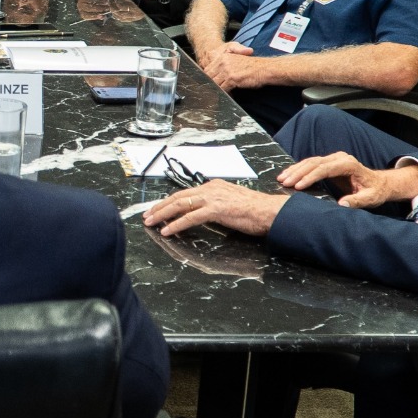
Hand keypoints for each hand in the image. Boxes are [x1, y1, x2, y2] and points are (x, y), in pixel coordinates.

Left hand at [142, 180, 288, 237]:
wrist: (271, 211)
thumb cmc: (255, 211)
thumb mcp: (230, 203)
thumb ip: (215, 205)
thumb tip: (203, 213)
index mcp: (214, 185)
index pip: (186, 193)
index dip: (169, 201)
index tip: (158, 208)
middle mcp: (210, 188)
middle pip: (178, 196)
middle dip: (160, 206)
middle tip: (147, 215)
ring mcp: (212, 198)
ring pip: (180, 205)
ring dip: (162, 214)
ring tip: (150, 223)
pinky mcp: (216, 209)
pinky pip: (190, 217)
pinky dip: (176, 224)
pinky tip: (167, 231)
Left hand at [201, 42, 272, 89]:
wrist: (264, 69)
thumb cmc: (252, 67)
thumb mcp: (236, 60)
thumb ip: (224, 66)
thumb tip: (215, 76)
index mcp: (223, 57)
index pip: (207, 69)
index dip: (207, 78)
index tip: (207, 84)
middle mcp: (223, 62)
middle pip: (209, 76)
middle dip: (209, 85)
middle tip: (210, 91)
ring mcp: (227, 70)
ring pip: (215, 83)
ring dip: (216, 90)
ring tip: (216, 95)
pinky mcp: (232, 78)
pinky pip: (223, 88)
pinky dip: (224, 93)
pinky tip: (226, 95)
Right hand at [277, 152, 417, 208]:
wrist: (380, 184)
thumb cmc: (375, 191)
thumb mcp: (370, 199)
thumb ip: (356, 201)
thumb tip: (340, 204)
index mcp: (349, 165)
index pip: (325, 169)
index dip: (310, 177)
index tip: (297, 187)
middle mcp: (340, 158)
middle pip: (314, 163)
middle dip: (298, 173)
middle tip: (284, 182)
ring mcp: (334, 158)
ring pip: (310, 161)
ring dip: (295, 169)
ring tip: (281, 178)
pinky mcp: (329, 162)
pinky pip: (311, 163)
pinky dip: (299, 169)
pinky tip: (288, 174)